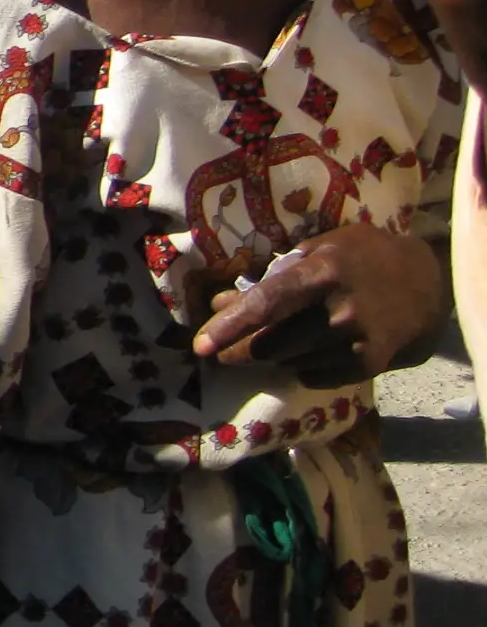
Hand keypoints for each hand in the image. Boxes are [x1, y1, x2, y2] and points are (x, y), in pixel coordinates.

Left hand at [193, 225, 446, 382]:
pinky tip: (309, 350)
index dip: (229, 326)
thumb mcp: (316, 251)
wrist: (426, 282)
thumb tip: (219, 302)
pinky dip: (301, 367)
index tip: (200, 346)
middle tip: (222, 353)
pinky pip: (314, 375)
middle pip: (270, 344)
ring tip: (277, 341)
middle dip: (239, 351)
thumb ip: (268, 277)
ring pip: (288, 362)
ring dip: (272, 356)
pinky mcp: (369, 363)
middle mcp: (338, 310)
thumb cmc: (360, 257)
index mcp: (321, 272)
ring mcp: (356, 340)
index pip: (265, 304)